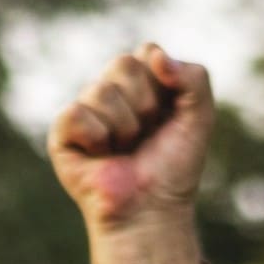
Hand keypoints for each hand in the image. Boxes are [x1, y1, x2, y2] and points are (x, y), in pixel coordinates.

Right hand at [50, 43, 212, 237]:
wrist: (151, 211)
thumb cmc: (173, 169)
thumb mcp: (200, 116)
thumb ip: (194, 76)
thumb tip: (154, 56)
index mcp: (141, 84)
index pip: (146, 52)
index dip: (162, 83)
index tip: (168, 116)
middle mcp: (110, 94)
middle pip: (123, 64)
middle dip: (145, 104)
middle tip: (145, 136)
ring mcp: (85, 113)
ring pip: (101, 90)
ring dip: (124, 127)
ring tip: (124, 151)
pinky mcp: (62, 135)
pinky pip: (76, 113)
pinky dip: (96, 136)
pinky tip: (100, 155)